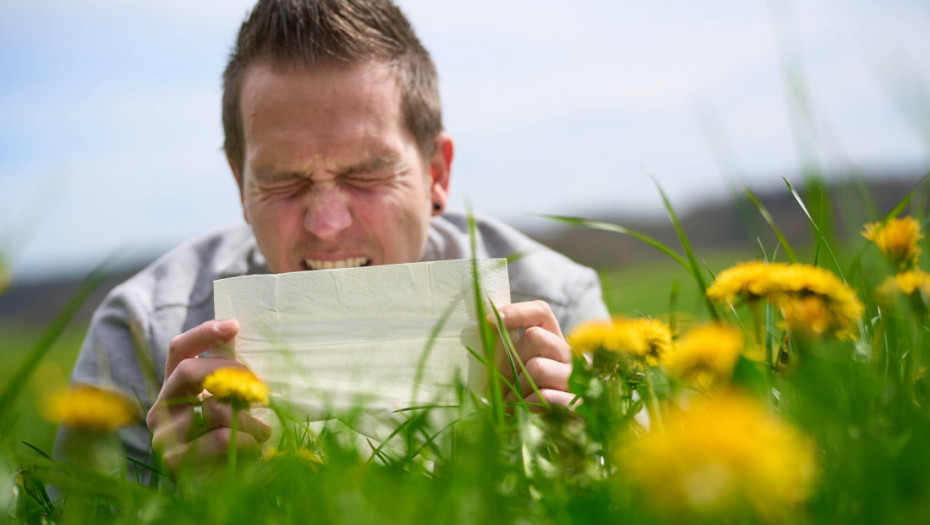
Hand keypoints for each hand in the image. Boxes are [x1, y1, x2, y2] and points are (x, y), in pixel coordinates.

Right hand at [146, 319, 270, 475]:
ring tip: (263, 430)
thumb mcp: (230, 401)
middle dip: (232, 373)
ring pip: (213, 408)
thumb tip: (235, 330)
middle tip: (260, 389)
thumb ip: (228, 370)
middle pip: (190, 370)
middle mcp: (161, 408)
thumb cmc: (229, 437)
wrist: (219, 487)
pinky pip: (220, 439)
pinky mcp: (174, 462)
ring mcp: (163, 435)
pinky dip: (247, 441)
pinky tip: (254, 448)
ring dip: (249, 417)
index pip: (178, 349)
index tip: (234, 325)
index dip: (204, 333)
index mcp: (173, 388)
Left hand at [491, 301, 575, 410]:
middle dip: (508, 364)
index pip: (541, 312)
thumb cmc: (531, 408)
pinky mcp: (581, 405)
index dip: (517, 312)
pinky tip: (522, 418)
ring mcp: (579, 379)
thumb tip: (484, 329)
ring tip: (507, 408)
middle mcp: (571, 356)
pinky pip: (546, 396)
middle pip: (536, 338)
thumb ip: (506, 356)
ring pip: (538, 367)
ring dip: (515, 390)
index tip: (490, 321)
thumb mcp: (518, 377)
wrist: (563, 446)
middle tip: (496, 389)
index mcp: (554, 344)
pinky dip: (526, 407)